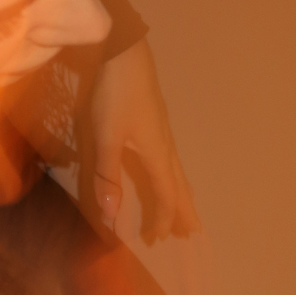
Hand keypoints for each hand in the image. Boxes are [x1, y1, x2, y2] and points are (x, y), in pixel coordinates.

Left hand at [89, 39, 199, 239]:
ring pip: (178, 171)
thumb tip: (112, 218)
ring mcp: (162, 132)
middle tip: (190, 234)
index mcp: (157, 154)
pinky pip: (170, 160)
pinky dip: (173, 176)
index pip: (165, 195)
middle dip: (183, 211)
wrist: (123, 54)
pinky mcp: (154, 122)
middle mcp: (165, 146)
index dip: (161, 219)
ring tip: (186, 209)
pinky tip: (166, 171)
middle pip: (180, 186)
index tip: (156, 241)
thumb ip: (108, 177)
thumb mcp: (106, 137)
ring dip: (181, 194)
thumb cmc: (114, 95)